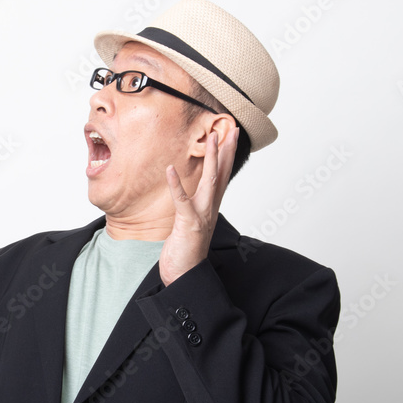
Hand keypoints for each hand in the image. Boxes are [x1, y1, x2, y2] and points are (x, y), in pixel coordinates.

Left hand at [158, 127, 237, 285]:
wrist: (185, 274)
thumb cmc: (186, 249)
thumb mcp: (192, 222)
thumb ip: (195, 205)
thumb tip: (193, 192)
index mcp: (211, 206)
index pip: (222, 175)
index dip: (227, 154)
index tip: (231, 135)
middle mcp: (210, 208)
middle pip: (222, 173)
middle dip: (227, 150)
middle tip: (232, 129)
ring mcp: (202, 215)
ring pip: (210, 181)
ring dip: (211, 159)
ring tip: (211, 138)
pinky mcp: (189, 224)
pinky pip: (183, 201)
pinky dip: (177, 185)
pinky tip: (170, 170)